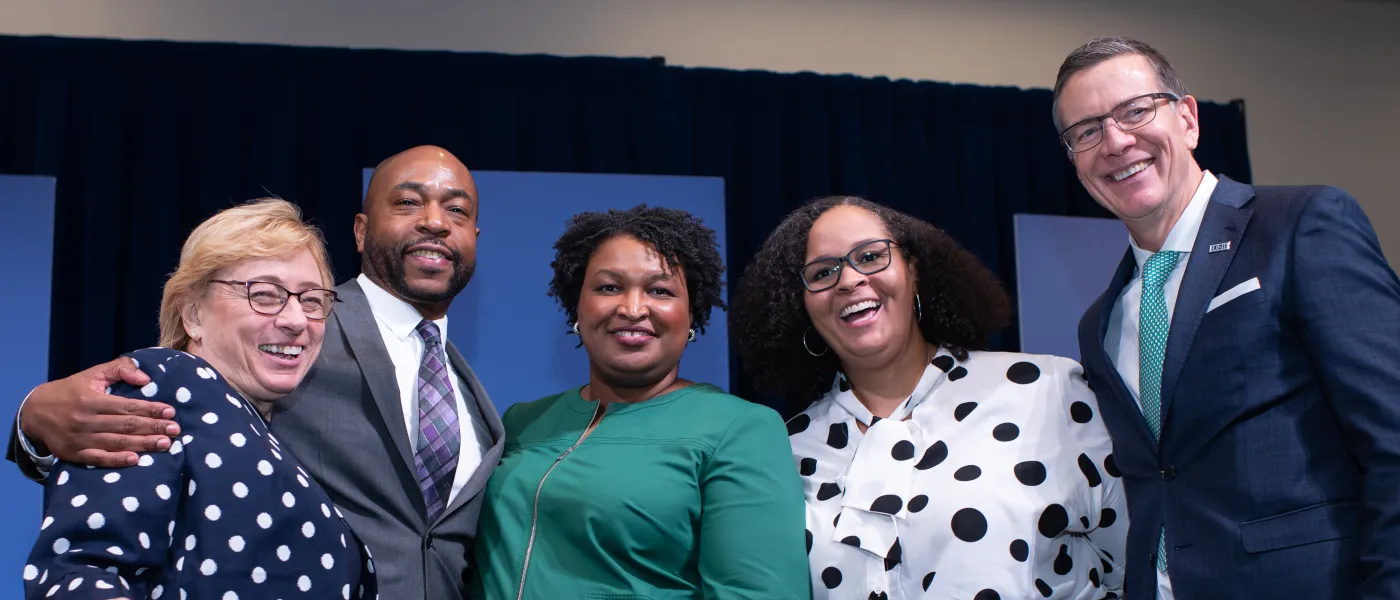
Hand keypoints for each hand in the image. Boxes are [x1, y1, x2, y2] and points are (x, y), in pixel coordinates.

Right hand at [20, 357, 179, 467]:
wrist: (34, 412)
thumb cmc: (71, 391)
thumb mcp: (93, 375)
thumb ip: (120, 370)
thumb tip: (145, 379)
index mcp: (92, 400)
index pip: (127, 406)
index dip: (150, 409)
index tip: (170, 412)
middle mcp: (86, 420)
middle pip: (125, 426)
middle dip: (153, 427)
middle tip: (175, 430)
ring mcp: (80, 439)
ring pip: (116, 443)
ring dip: (143, 444)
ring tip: (165, 444)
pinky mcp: (74, 454)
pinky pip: (98, 459)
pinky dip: (117, 460)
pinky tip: (136, 460)